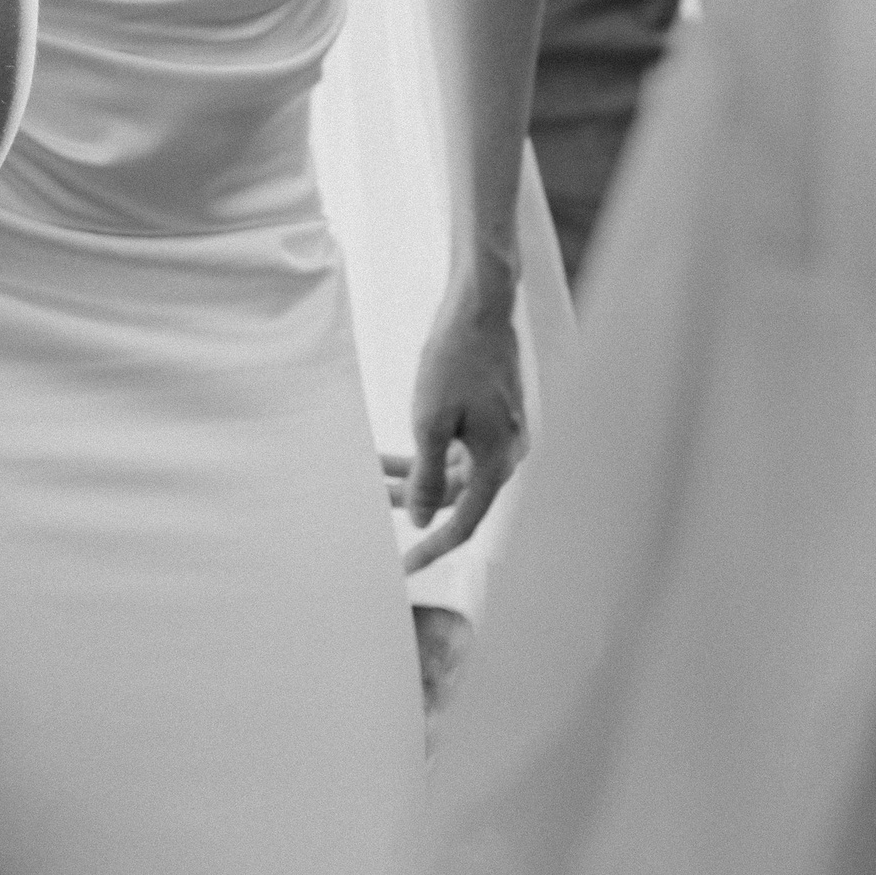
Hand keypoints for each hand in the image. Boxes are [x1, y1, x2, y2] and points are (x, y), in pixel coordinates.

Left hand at [398, 279, 525, 572]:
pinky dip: (425, 451)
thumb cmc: (457, 358)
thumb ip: (428, 478)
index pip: (465, 522)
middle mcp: (505, 453)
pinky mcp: (488, 414)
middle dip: (415, 502)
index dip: (433, 548)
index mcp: (499, 462)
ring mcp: (498, 433)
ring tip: (370, 475)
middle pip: (457, 495)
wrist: (480, 305)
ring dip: (414, 475)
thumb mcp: (431, 422)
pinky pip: (455, 446)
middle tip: (372, 507)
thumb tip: (423, 521)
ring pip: (452, 470)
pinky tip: (388, 454)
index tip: (404, 569)